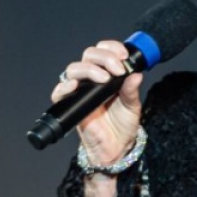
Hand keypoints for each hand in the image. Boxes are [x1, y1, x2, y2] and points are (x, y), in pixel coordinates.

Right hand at [51, 40, 143, 164]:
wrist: (116, 148)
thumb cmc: (122, 125)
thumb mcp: (132, 105)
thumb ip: (132, 90)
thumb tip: (136, 74)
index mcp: (107, 73)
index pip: (103, 51)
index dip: (112, 48)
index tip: (124, 56)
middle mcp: (91, 79)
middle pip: (88, 55)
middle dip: (104, 57)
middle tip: (118, 69)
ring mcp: (80, 91)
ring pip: (74, 69)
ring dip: (89, 69)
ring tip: (104, 79)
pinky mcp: (70, 105)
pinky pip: (59, 92)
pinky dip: (64, 86)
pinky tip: (75, 86)